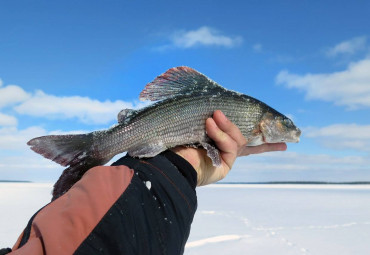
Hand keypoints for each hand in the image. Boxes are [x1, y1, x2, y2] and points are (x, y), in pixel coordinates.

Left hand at [172, 110, 286, 185]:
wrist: (167, 161)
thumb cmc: (175, 140)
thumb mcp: (195, 122)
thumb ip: (211, 118)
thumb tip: (218, 107)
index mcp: (216, 142)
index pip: (240, 138)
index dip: (259, 139)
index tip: (281, 141)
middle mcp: (221, 152)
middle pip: (247, 142)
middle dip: (266, 140)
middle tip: (280, 132)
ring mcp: (225, 160)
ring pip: (238, 139)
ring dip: (226, 126)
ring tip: (213, 116)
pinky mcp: (225, 166)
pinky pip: (230, 147)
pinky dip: (220, 134)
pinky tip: (210, 125)